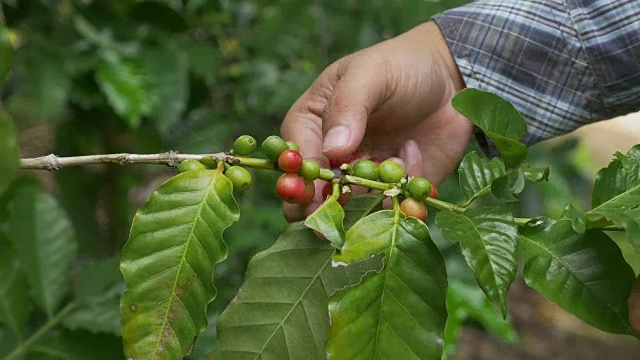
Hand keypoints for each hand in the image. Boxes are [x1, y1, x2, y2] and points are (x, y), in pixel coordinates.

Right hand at [281, 21, 472, 220]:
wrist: (450, 76)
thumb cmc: (400, 66)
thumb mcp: (370, 74)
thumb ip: (347, 107)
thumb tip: (333, 150)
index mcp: (312, 126)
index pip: (296, 160)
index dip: (300, 181)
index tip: (311, 193)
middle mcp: (332, 158)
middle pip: (315, 196)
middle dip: (326, 208)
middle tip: (341, 206)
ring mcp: (363, 178)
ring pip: (354, 210)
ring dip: (370, 198)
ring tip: (394, 160)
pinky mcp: (395, 190)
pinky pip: (393, 207)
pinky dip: (403, 192)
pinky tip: (413, 150)